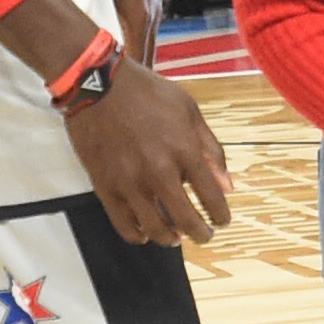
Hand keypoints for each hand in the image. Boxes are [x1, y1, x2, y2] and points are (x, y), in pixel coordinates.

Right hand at [63, 62, 232, 244]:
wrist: (97, 84)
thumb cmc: (146, 92)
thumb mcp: (189, 110)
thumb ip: (210, 149)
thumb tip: (226, 185)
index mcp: (183, 150)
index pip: (211, 197)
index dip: (221, 215)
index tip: (222, 221)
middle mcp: (158, 172)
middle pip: (186, 220)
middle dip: (201, 234)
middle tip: (204, 235)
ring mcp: (129, 182)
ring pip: (155, 229)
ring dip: (170, 238)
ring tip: (175, 236)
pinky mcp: (104, 186)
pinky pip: (123, 224)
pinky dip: (137, 235)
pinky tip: (144, 234)